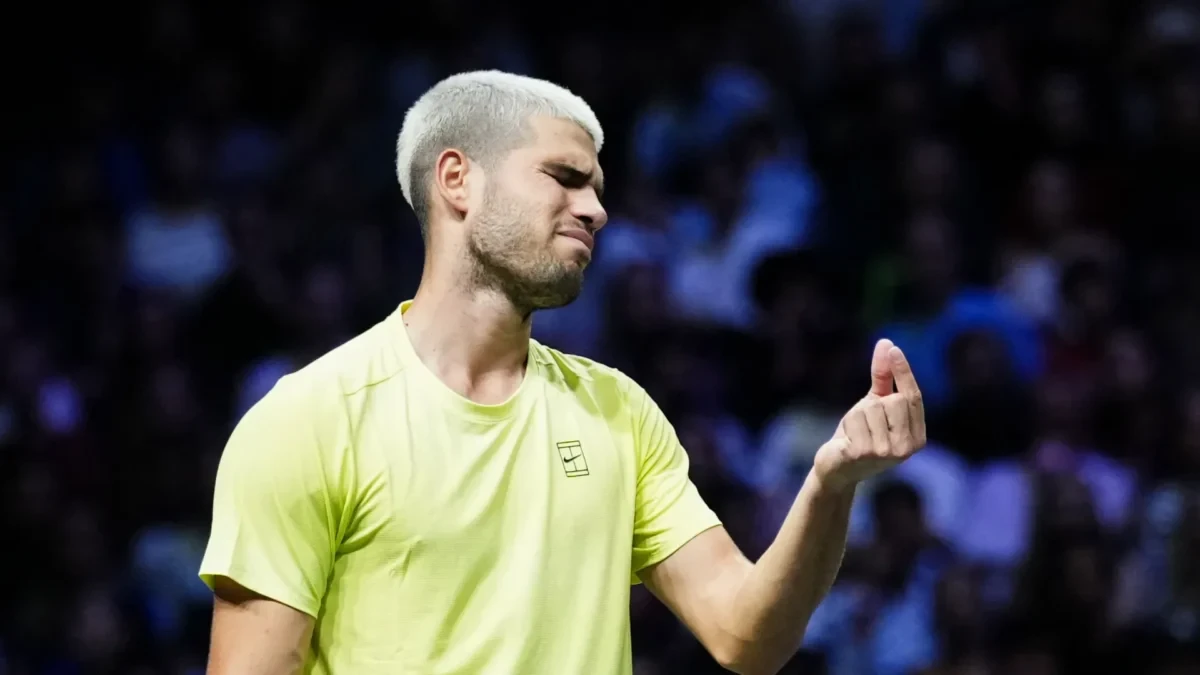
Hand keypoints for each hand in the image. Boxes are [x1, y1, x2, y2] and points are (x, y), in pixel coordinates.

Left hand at [812, 339, 926, 492]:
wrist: (837, 468)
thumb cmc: (860, 435)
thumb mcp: (874, 404)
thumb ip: (884, 377)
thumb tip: (887, 344)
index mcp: (917, 437)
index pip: (913, 397)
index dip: (904, 372)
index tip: (893, 349)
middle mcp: (907, 448)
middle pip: (894, 400)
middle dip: (874, 404)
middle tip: (866, 425)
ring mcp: (887, 453)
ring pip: (872, 408)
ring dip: (858, 416)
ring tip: (856, 434)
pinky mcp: (865, 453)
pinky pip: (856, 418)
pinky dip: (849, 424)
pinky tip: (847, 441)